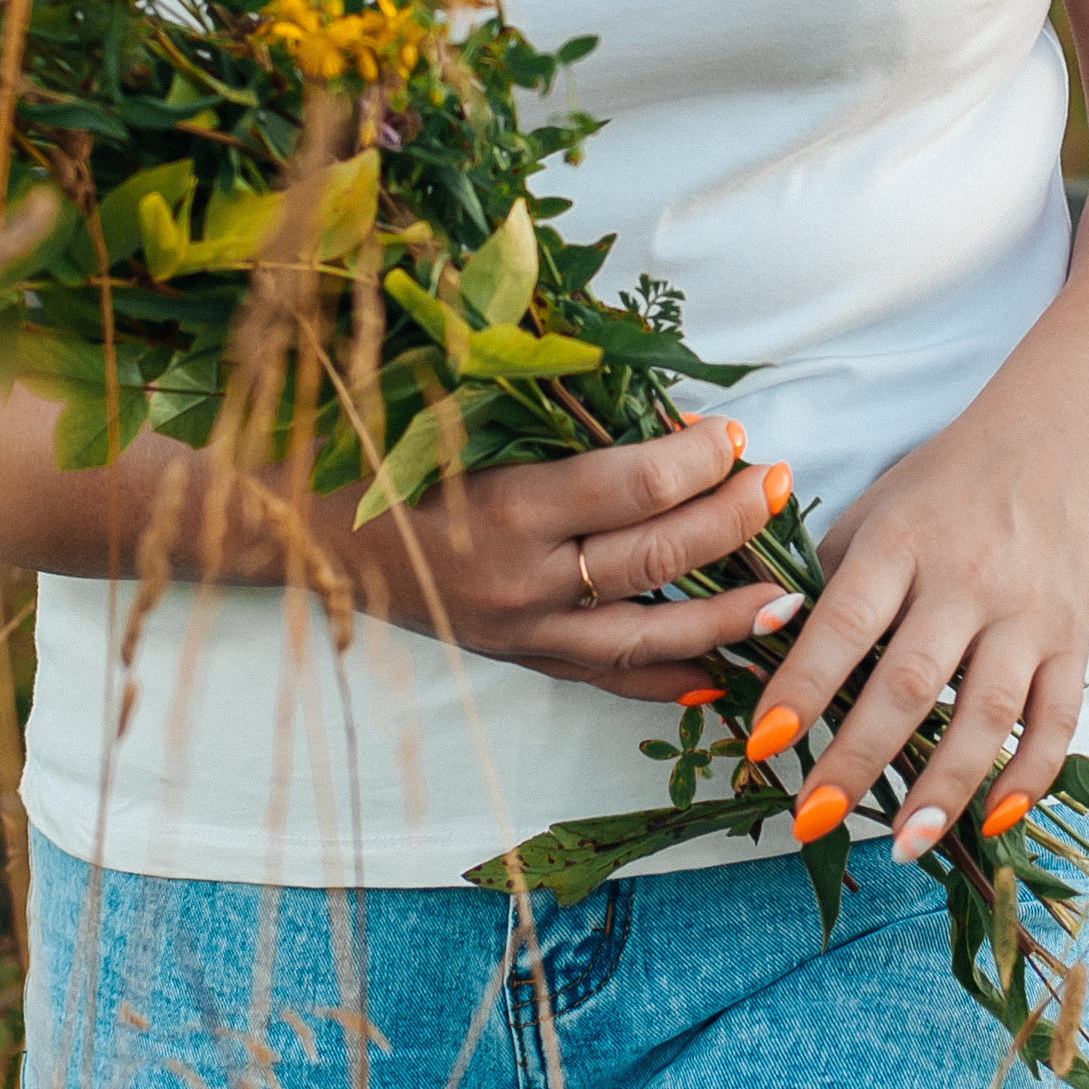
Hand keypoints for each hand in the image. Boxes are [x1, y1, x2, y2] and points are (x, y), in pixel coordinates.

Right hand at [339, 417, 802, 703]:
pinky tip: (722, 674)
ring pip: (647, 639)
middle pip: (654, 560)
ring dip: (725, 614)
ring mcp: (521, 633)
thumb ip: (554, 408)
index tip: (730, 433)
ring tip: (787, 593)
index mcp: (506, 508)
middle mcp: (520, 582)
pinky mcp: (516, 658)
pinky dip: (668, 680)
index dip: (694, 460)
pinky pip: (607, 679)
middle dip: (730, 523)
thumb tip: (657, 409)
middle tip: (776, 484)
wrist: (302, 526)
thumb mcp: (457, 409)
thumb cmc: (379, 446)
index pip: (631, 488)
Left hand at [742, 403, 1088, 856]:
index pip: (845, 622)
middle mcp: (966, 578)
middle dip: (858, 758)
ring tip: (901, 846)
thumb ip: (828, 581)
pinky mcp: (1073, 641)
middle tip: (811, 821)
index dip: (802, 685)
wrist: (1054, 443)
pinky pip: (1055, 721)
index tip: (763, 745)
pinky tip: (992, 823)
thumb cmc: (941, 488)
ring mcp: (1026, 614)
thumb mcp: (872, 511)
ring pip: (985, 713)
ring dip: (943, 788)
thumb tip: (773, 660)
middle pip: (909, 682)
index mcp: (901, 541)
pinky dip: (1029, 778)